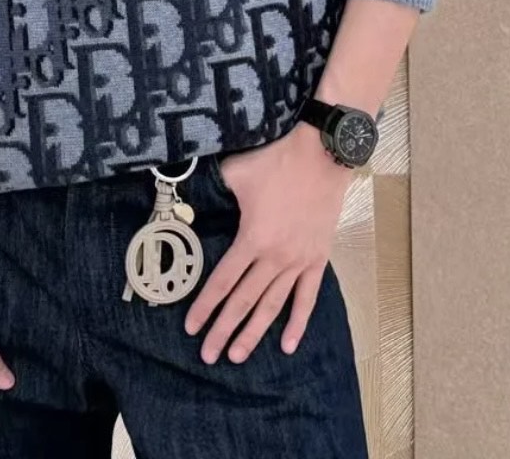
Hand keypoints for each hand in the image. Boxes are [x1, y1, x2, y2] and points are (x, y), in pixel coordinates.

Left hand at [184, 126, 354, 364]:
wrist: (322, 155)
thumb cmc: (277, 160)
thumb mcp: (235, 172)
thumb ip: (214, 190)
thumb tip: (187, 194)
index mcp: (252, 238)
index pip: (223, 281)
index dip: (205, 306)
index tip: (191, 327)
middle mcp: (275, 257)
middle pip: (244, 301)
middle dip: (224, 329)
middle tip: (208, 355)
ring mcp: (298, 261)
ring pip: (272, 306)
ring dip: (254, 333)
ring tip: (237, 356)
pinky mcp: (317, 259)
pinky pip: (307, 298)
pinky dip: (298, 322)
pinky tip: (287, 345)